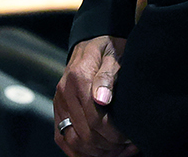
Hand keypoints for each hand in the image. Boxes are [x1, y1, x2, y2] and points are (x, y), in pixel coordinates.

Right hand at [53, 36, 136, 156]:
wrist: (91, 41)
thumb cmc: (108, 49)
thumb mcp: (114, 56)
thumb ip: (107, 76)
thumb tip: (102, 99)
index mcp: (78, 78)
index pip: (94, 119)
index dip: (113, 133)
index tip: (129, 137)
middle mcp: (64, 93)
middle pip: (84, 134)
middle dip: (108, 146)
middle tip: (128, 147)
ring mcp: (58, 103)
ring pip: (72, 141)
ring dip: (95, 152)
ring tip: (117, 152)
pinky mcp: (58, 110)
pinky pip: (63, 139)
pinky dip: (79, 152)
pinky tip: (99, 153)